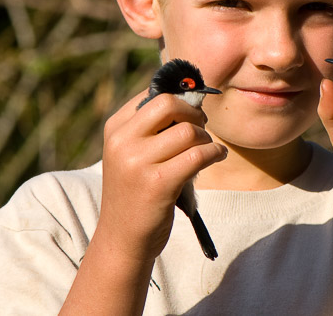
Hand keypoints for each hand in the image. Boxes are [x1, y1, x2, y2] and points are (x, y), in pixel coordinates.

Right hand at [96, 90, 227, 261]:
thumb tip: (190, 97)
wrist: (122, 239)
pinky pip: (199, 155)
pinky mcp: (158, 183)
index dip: (180, 98)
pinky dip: (215, 152)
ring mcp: (137, 163)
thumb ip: (150, 128)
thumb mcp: (130, 154)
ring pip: (188, 131)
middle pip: (169, 104)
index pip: (153, 94)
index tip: (191, 112)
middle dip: (193, 112)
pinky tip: (217, 156)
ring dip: (206, 138)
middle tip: (201, 127)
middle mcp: (122, 142)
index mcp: (114, 129)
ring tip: (206, 149)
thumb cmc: (135, 192)